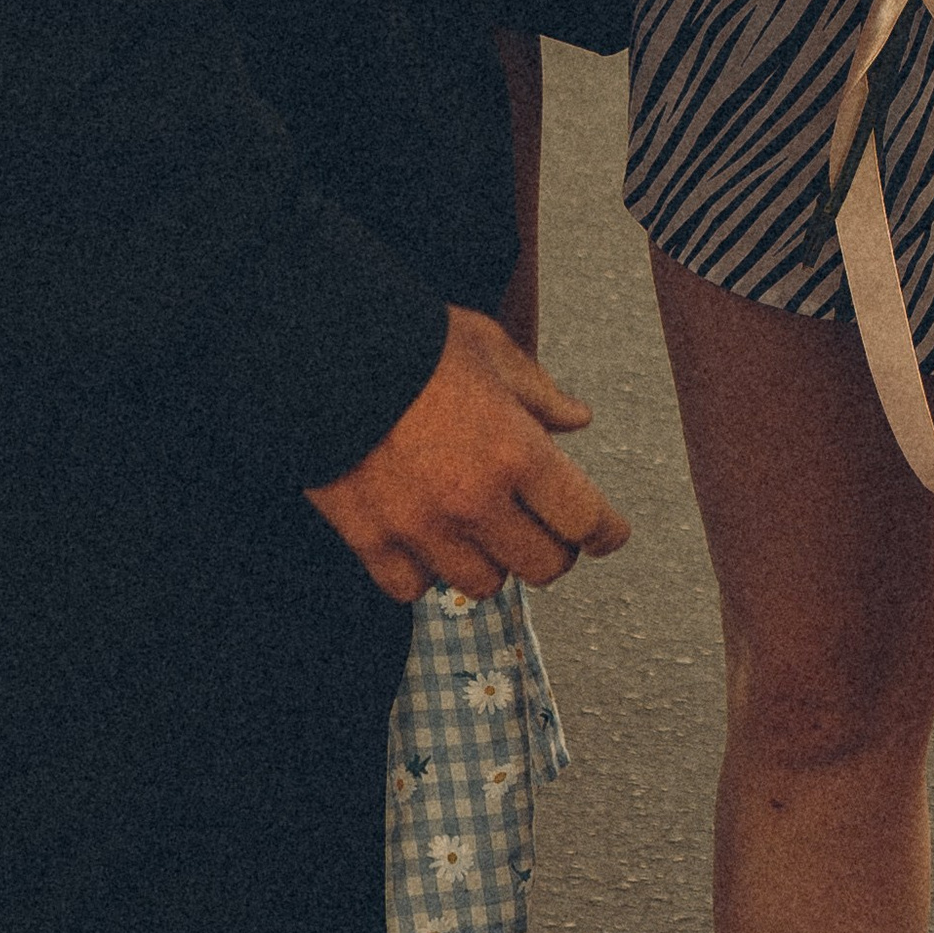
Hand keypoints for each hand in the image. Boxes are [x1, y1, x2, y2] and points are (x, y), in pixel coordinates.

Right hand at [307, 305, 630, 603]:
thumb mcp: (493, 351)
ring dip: (490, 560)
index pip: (586, 521)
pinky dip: (424, 571)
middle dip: (552, 548)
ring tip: (480, 529)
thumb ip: (541, 394)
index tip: (607, 534)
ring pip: (483, 585)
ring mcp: (423, 528)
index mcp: (518, 453)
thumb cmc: (416, 344)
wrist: (326, 350)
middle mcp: (476, 501)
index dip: (606, 532)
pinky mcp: (372, 541)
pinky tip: (426, 538)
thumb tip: (578, 419)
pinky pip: (414, 588)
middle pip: (544, 567)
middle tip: (542, 527)